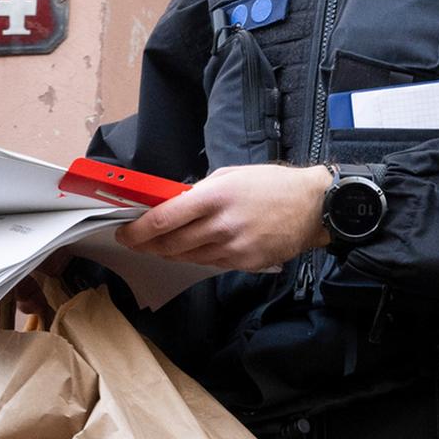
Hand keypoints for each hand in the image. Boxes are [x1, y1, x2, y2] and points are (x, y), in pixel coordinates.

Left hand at [117, 164, 333, 271]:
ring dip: (170, 252)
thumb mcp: (232, 175)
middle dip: (148, 245)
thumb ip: (201, 191)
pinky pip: (210, 263)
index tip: (125, 232)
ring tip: (161, 246)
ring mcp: (233, 247)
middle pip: (170, 243)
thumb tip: (174, 204)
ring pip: (187, 257)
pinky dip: (197, 257)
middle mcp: (221, 225)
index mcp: (214, 197)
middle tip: (135, 242)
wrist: (314, 207)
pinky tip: (194, 249)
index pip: (164, 219)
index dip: (138, 230)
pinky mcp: (245, 262)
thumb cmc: (274, 185)